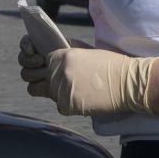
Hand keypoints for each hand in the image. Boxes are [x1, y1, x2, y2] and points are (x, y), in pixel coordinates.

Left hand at [17, 36, 157, 117]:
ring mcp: (61, 90)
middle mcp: (58, 72)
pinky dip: (67, 103)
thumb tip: (46, 54)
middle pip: (28, 76)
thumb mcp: (85, 51)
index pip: (34, 58)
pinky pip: (58, 105)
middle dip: (35, 76)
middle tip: (45, 78)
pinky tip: (82, 97)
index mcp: (61, 55)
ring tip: (65, 88)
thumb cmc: (110, 65)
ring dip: (49, 90)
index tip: (39, 64)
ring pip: (41, 91)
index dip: (35, 61)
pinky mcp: (68, 106)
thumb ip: (64, 52)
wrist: (130, 83)